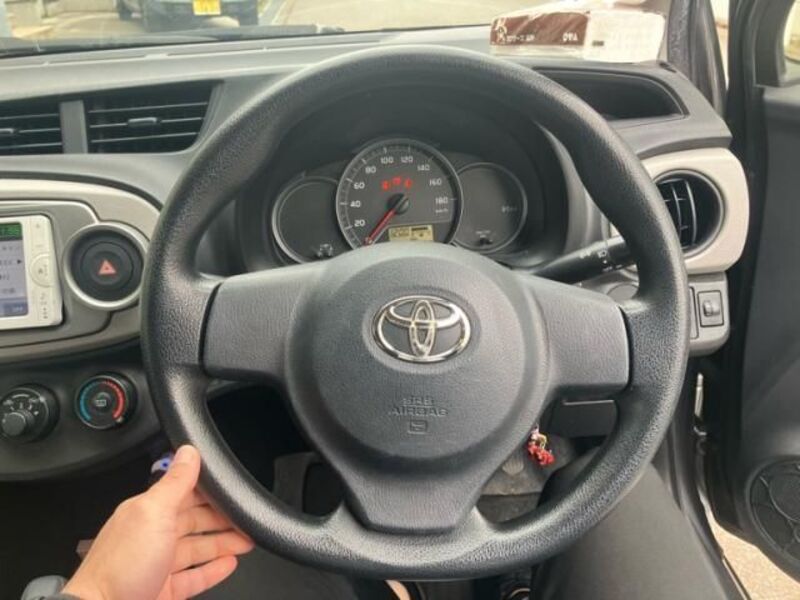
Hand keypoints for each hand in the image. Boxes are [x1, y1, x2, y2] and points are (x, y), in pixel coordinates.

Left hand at [62, 445, 253, 599]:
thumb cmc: (120, 568)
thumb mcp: (153, 514)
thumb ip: (175, 482)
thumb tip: (189, 450)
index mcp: (146, 512)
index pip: (184, 493)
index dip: (210, 491)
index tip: (233, 489)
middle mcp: (151, 537)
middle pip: (193, 521)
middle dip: (221, 518)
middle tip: (246, 516)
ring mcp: (157, 566)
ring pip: (197, 549)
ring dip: (223, 543)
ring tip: (247, 539)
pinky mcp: (163, 591)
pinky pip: (194, 577)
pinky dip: (213, 570)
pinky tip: (229, 564)